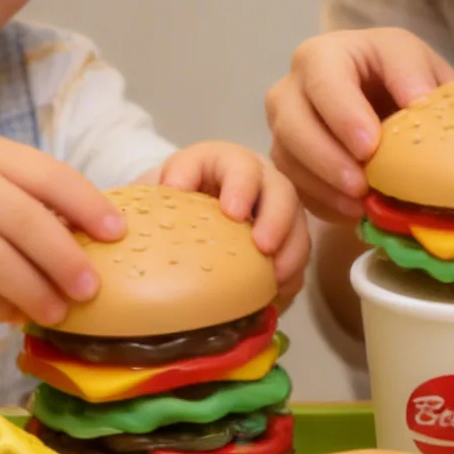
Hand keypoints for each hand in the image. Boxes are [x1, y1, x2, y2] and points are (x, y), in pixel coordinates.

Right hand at [0, 137, 124, 328]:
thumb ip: (26, 194)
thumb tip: (89, 237)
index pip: (50, 176)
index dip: (88, 206)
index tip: (117, 234)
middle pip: (27, 224)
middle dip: (66, 260)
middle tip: (91, 290)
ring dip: (34, 293)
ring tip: (58, 313)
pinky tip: (13, 315)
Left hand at [158, 140, 311, 308]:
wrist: (178, 217)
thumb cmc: (167, 199)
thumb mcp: (155, 188)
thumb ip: (155, 187)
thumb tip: (166, 194)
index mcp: (225, 163)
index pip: (239, 164)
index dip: (241, 185)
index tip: (232, 212)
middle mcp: (259, 182)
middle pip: (281, 191)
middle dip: (276, 218)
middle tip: (262, 246)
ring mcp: (277, 212)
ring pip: (299, 224)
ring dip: (291, 249)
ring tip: (275, 277)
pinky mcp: (285, 243)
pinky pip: (299, 256)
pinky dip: (293, 273)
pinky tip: (279, 291)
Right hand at [265, 27, 453, 222]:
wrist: (387, 99)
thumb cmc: (399, 76)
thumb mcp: (415, 62)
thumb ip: (417, 73)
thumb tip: (417, 99)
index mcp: (325, 54)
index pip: (324, 80)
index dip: (343, 114)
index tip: (370, 146)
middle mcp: (293, 87)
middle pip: (292, 122)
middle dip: (327, 157)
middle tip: (361, 184)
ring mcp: (283, 126)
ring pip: (286, 156)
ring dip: (322, 184)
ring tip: (360, 204)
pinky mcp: (286, 160)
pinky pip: (292, 183)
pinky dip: (321, 200)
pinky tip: (352, 211)